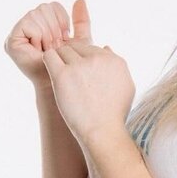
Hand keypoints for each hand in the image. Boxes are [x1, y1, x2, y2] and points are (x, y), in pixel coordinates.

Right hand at [4, 0, 80, 89]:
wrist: (62, 85)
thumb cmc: (71, 67)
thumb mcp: (80, 41)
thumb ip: (80, 22)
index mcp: (41, 24)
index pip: (53, 6)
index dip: (62, 21)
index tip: (65, 40)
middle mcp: (26, 27)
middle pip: (44, 8)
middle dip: (55, 28)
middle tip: (55, 47)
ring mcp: (17, 34)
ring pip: (37, 14)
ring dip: (48, 33)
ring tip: (48, 50)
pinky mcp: (12, 41)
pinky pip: (29, 23)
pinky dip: (39, 36)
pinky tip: (39, 50)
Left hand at [40, 0, 135, 146]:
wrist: (102, 131)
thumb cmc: (114, 113)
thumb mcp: (127, 86)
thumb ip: (118, 64)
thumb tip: (106, 47)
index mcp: (114, 60)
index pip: (92, 48)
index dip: (84, 59)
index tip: (82, 74)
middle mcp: (98, 59)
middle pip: (76, 46)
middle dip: (72, 58)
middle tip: (71, 76)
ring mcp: (79, 66)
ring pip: (62, 50)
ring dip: (60, 61)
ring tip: (63, 79)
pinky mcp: (63, 75)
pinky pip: (49, 56)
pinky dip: (49, 62)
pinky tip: (53, 74)